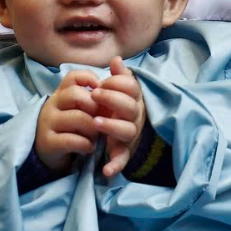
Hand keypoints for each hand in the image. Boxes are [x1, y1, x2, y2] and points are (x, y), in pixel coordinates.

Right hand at [34, 70, 101, 172]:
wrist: (50, 152)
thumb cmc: (72, 127)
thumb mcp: (82, 108)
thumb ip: (98, 93)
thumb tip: (118, 65)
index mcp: (61, 93)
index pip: (74, 76)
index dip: (90, 80)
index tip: (101, 93)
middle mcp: (52, 104)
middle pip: (76, 94)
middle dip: (95, 107)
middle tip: (101, 119)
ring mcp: (48, 123)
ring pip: (77, 117)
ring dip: (93, 128)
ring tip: (96, 136)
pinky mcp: (48, 142)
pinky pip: (72, 139)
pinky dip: (86, 144)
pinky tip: (89, 147)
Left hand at [92, 57, 146, 177]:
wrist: (127, 134)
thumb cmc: (120, 108)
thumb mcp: (120, 91)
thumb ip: (119, 76)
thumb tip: (116, 59)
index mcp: (134, 99)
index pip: (132, 88)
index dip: (117, 83)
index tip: (100, 82)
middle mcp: (135, 116)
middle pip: (130, 107)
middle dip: (113, 99)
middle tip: (95, 95)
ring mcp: (130, 134)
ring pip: (127, 130)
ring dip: (113, 126)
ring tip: (95, 123)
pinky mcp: (124, 152)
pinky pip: (122, 159)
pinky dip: (116, 165)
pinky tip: (105, 171)